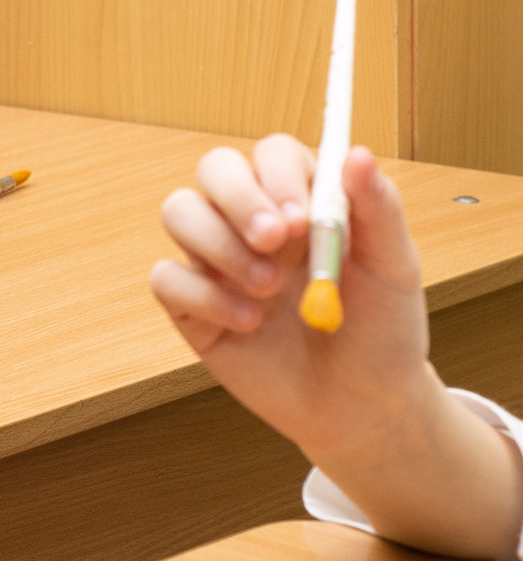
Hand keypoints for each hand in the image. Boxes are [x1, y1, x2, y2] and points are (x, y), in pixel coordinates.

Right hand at [149, 135, 433, 459]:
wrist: (363, 406)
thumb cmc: (381, 332)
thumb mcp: (394, 268)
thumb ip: (376, 209)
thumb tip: (358, 154)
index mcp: (301, 202)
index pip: (271, 154)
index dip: (278, 175)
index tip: (302, 217)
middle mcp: (251, 222)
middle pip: (214, 169)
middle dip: (238, 198)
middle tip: (271, 240)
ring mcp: (216, 260)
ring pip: (178, 211)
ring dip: (220, 246)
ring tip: (267, 288)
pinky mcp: (191, 304)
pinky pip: (167, 277)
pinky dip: (206, 298)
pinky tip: (248, 323)